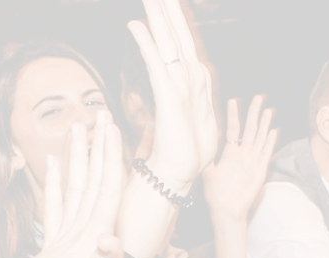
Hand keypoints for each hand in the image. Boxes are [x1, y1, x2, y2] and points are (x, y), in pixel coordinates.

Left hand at [0, 114, 125, 257]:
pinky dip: (53, 183)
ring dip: (78, 157)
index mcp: (90, 239)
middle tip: (101, 115)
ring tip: (80, 128)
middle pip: (90, 182)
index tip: (112, 128)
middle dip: (98, 148)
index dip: (110, 159)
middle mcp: (77, 231)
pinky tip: (51, 166)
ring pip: (73, 187)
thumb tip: (112, 238)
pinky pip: (53, 206)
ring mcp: (62, 236)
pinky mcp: (51, 245)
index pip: (105, 191)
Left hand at [128, 0, 219, 187]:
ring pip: (169, 41)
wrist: (178, 171)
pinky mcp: (170, 96)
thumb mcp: (179, 110)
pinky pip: (156, 63)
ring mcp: (182, 84)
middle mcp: (191, 76)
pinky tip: (135, 25)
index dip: (174, 16)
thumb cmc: (180, 145)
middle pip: (178, 33)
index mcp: (193, 78)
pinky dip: (146, 42)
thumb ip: (173, 87)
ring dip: (160, 15)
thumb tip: (162, 71)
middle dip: (169, 7)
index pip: (181, 39)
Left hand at [204, 96, 277, 222]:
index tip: (234, 100)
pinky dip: (271, 141)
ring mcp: (253, 160)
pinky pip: (266, 152)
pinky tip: (274, 130)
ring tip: (269, 109)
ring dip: (265, 124)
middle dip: (254, 113)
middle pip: (250, 128)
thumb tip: (196, 143)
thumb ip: (206, 158)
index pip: (233, 128)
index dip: (233, 115)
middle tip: (259, 98)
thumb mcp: (207, 173)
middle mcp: (243, 154)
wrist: (227, 210)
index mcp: (230, 152)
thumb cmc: (216, 194)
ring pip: (260, 137)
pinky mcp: (261, 169)